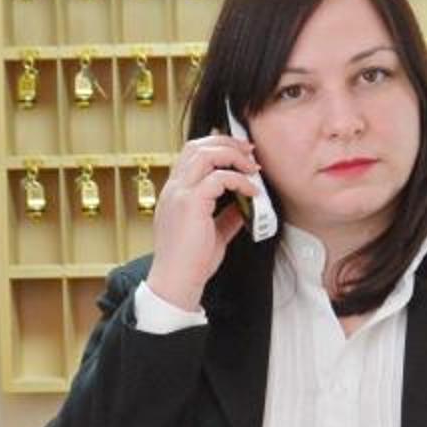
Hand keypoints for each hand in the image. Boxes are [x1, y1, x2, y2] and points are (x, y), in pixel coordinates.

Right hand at [143, 131, 260, 309]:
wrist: (176, 283)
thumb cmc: (191, 263)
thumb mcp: (213, 233)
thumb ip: (226, 216)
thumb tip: (245, 205)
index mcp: (176, 193)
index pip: (192, 154)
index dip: (217, 146)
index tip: (240, 154)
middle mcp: (174, 188)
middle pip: (197, 146)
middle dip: (227, 143)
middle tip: (250, 151)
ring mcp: (180, 193)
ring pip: (205, 154)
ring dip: (234, 156)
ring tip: (253, 168)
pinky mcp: (191, 203)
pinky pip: (219, 178)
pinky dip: (239, 180)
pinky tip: (252, 193)